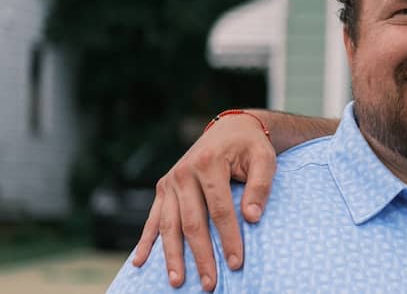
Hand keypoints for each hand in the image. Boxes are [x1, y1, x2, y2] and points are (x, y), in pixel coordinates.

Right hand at [131, 111, 276, 291]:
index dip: (228, 238)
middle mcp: (183, 173)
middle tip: (209, 284)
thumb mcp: (264, 158)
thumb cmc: (250, 146)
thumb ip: (260, 186)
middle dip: (201, 256)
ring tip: (177, 281)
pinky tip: (140, 262)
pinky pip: (153, 218)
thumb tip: (252, 217)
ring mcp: (170, 182)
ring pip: (169, 225)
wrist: (230, 129)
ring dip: (172, 256)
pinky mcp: (163, 188)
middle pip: (192, 222)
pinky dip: (146, 241)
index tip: (235, 263)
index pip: (220, 210)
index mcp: (209, 164)